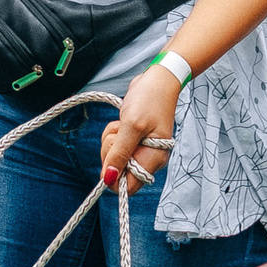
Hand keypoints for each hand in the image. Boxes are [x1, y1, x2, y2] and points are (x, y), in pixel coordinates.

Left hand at [99, 64, 181, 194]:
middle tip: (119, 134)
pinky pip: (114, 145)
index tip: (111, 156)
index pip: (128, 187)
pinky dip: (113, 134)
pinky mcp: (132, 140)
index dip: (114, 176)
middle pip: (117, 172)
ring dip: (110, 140)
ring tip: (122, 124)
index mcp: (152, 159)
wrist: (158, 79)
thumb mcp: (131, 126)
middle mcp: (147, 158)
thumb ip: (119, 153)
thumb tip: (108, 179)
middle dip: (111, 153)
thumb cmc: (150, 100)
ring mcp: (140, 149)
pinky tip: (121, 121)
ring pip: (113, 158)